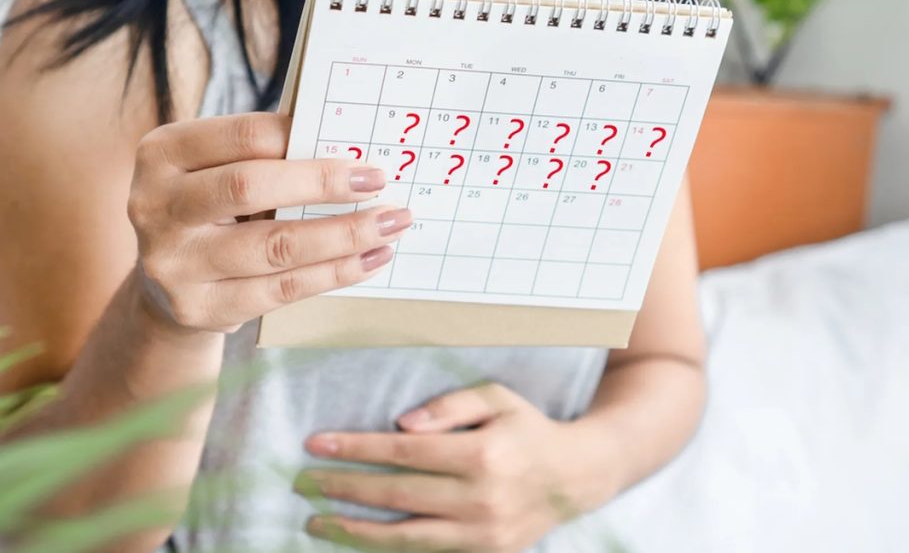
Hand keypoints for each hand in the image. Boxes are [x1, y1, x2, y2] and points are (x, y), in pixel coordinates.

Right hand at [127, 112, 410, 333]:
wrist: (167, 284)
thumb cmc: (213, 209)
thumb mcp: (219, 169)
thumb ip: (268, 154)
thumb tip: (352, 147)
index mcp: (163, 153)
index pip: (240, 136)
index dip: (300, 137)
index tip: (354, 146)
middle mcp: (156, 206)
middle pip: (250, 187)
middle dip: (324, 184)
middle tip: (378, 183)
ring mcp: (174, 262)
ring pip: (274, 246)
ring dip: (344, 235)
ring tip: (390, 224)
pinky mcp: (200, 308)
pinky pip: (282, 289)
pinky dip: (335, 272)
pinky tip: (370, 259)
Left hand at [297, 383, 620, 552]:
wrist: (575, 476)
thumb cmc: (527, 429)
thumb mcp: (496, 399)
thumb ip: (449, 406)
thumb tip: (401, 424)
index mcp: (482, 454)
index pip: (403, 451)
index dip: (356, 448)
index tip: (317, 444)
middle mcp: (480, 498)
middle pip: (396, 494)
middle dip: (343, 487)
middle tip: (303, 481)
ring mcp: (481, 533)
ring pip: (404, 536)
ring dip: (353, 529)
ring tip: (316, 520)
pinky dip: (386, 547)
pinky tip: (357, 536)